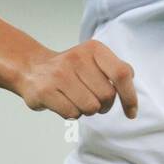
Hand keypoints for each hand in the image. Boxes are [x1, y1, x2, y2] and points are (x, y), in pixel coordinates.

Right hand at [15, 39, 137, 120]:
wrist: (32, 68)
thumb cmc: (71, 69)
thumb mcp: (95, 59)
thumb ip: (115, 68)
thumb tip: (130, 78)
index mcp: (94, 49)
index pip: (121, 74)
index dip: (130, 96)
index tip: (131, 112)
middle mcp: (77, 58)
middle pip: (107, 96)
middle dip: (104, 105)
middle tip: (92, 99)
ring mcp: (59, 74)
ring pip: (90, 108)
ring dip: (87, 110)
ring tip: (76, 99)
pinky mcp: (45, 91)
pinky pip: (72, 114)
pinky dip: (72, 114)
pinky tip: (63, 102)